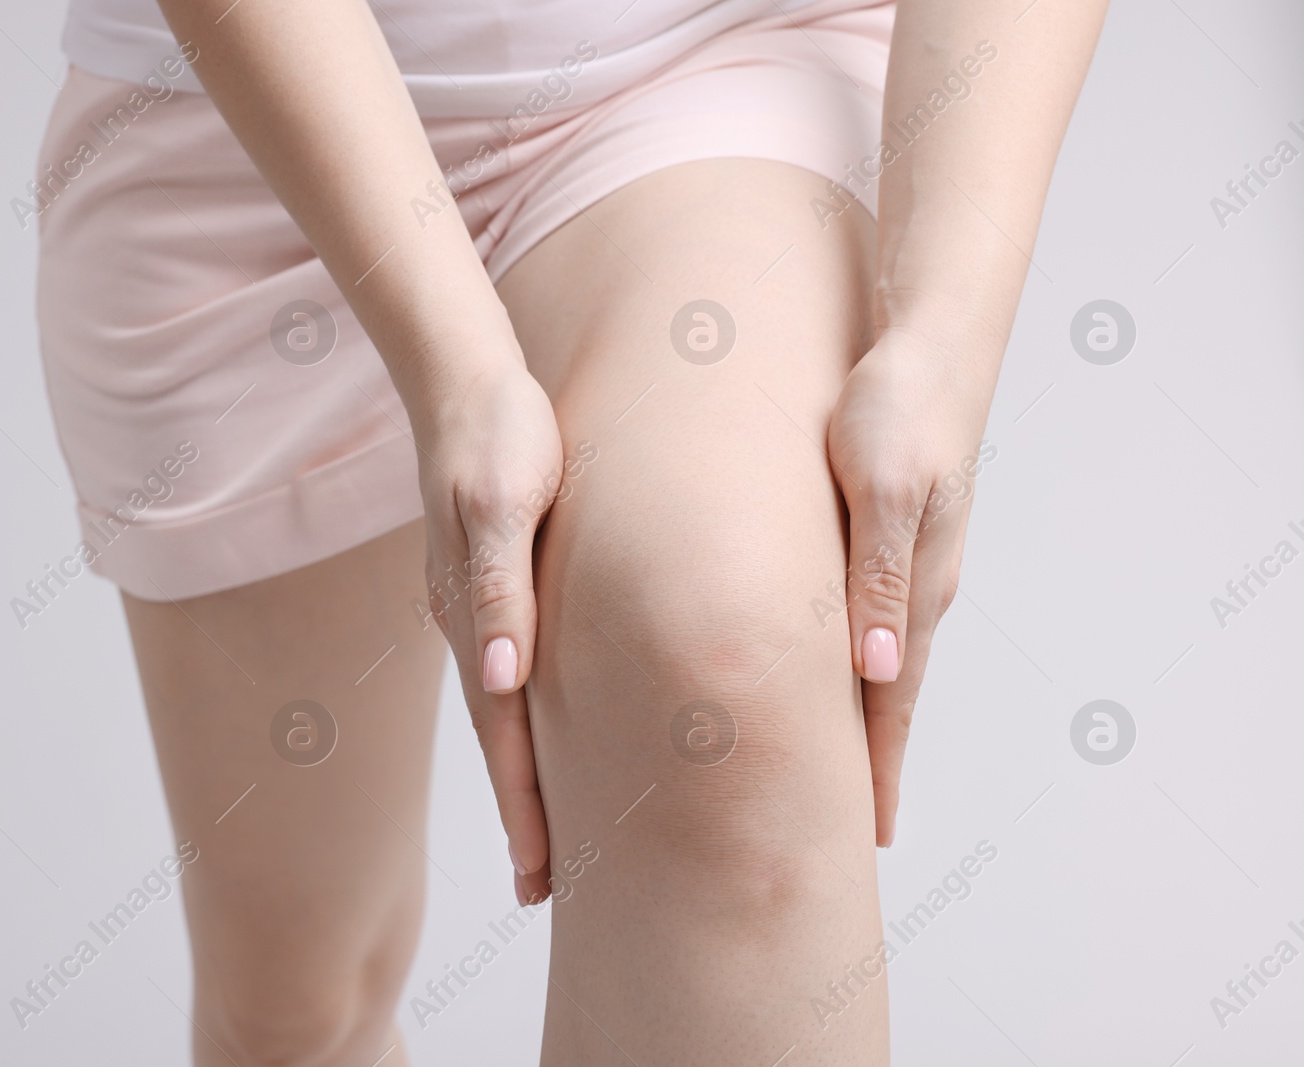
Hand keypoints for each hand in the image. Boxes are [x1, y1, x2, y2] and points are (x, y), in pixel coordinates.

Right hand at [414, 356, 562, 903]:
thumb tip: (503, 681)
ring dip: (525, 775)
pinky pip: (512, 670)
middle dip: (523, 816)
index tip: (540, 877)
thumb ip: (498, 589)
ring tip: (545, 834)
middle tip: (543, 889)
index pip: (505, 735)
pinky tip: (540, 730)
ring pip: (508, 712)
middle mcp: (473, 623)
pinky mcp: (493, 582)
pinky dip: (527, 721)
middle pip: (503, 739)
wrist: (462, 374)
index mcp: (477, 613)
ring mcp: (478, 606)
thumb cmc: (496, 430)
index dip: (525, 809)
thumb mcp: (498, 502)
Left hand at [826, 325, 998, 846]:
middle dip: (871, 766)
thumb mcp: (882, 484)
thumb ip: (877, 576)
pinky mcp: (894, 536)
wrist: (931, 339)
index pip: (890, 704)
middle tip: (851, 835)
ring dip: (863, 719)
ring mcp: (909, 564)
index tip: (865, 838)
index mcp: (912, 587)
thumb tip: (875, 670)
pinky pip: (871, 619)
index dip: (875, 771)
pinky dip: (856, 667)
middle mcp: (915, 588)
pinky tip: (843, 676)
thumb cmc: (896, 404)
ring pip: (879, 662)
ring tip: (840, 772)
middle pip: (888, 697)